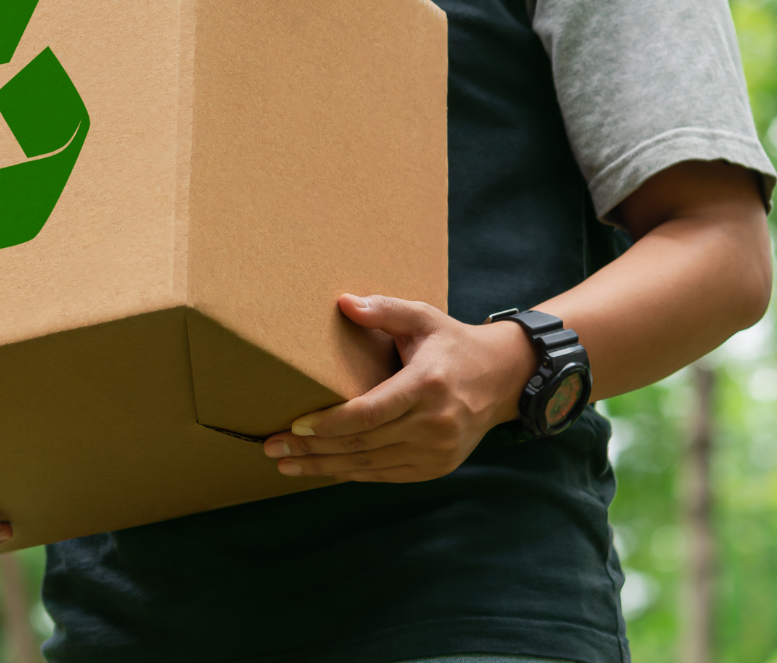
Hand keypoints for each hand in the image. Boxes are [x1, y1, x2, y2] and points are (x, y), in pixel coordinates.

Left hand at [261, 294, 535, 483]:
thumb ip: (384, 310)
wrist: (503, 379)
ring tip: (287, 465)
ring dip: (325, 467)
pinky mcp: (437, 467)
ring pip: (370, 465)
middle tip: (273, 448)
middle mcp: (434, 423)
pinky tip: (324, 469)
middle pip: (363, 443)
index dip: (330, 424)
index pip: (369, 413)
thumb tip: (344, 302)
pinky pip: (386, 475)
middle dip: (313, 449)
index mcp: (427, 385)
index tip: (295, 425)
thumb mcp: (423, 317)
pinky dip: (353, 473)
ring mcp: (437, 451)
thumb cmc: (454, 344)